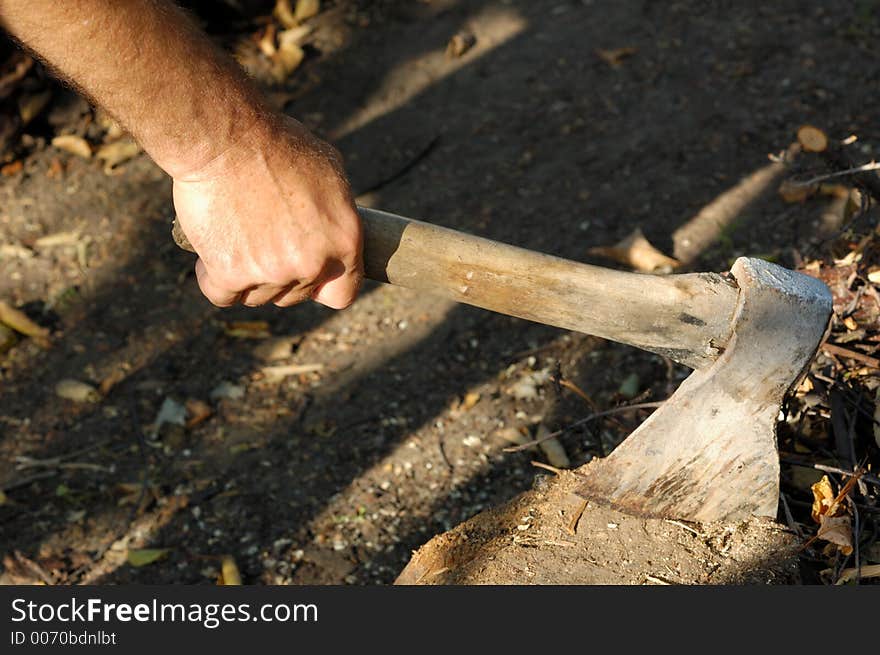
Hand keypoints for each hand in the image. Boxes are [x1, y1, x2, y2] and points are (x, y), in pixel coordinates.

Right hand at [171, 115, 363, 308]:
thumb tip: (331, 231)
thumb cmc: (276, 144)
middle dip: (282, 274)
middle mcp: (312, 264)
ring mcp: (271, 273)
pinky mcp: (229, 274)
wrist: (224, 138)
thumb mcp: (328, 170)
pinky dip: (215, 279)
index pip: (343, 293)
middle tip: (264, 239)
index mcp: (345, 240)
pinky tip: (214, 255)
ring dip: (249, 276)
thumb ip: (334, 212)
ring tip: (238, 235)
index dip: (324, 286)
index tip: (308, 273)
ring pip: (260, 296)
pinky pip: (223, 295)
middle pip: (296, 295)